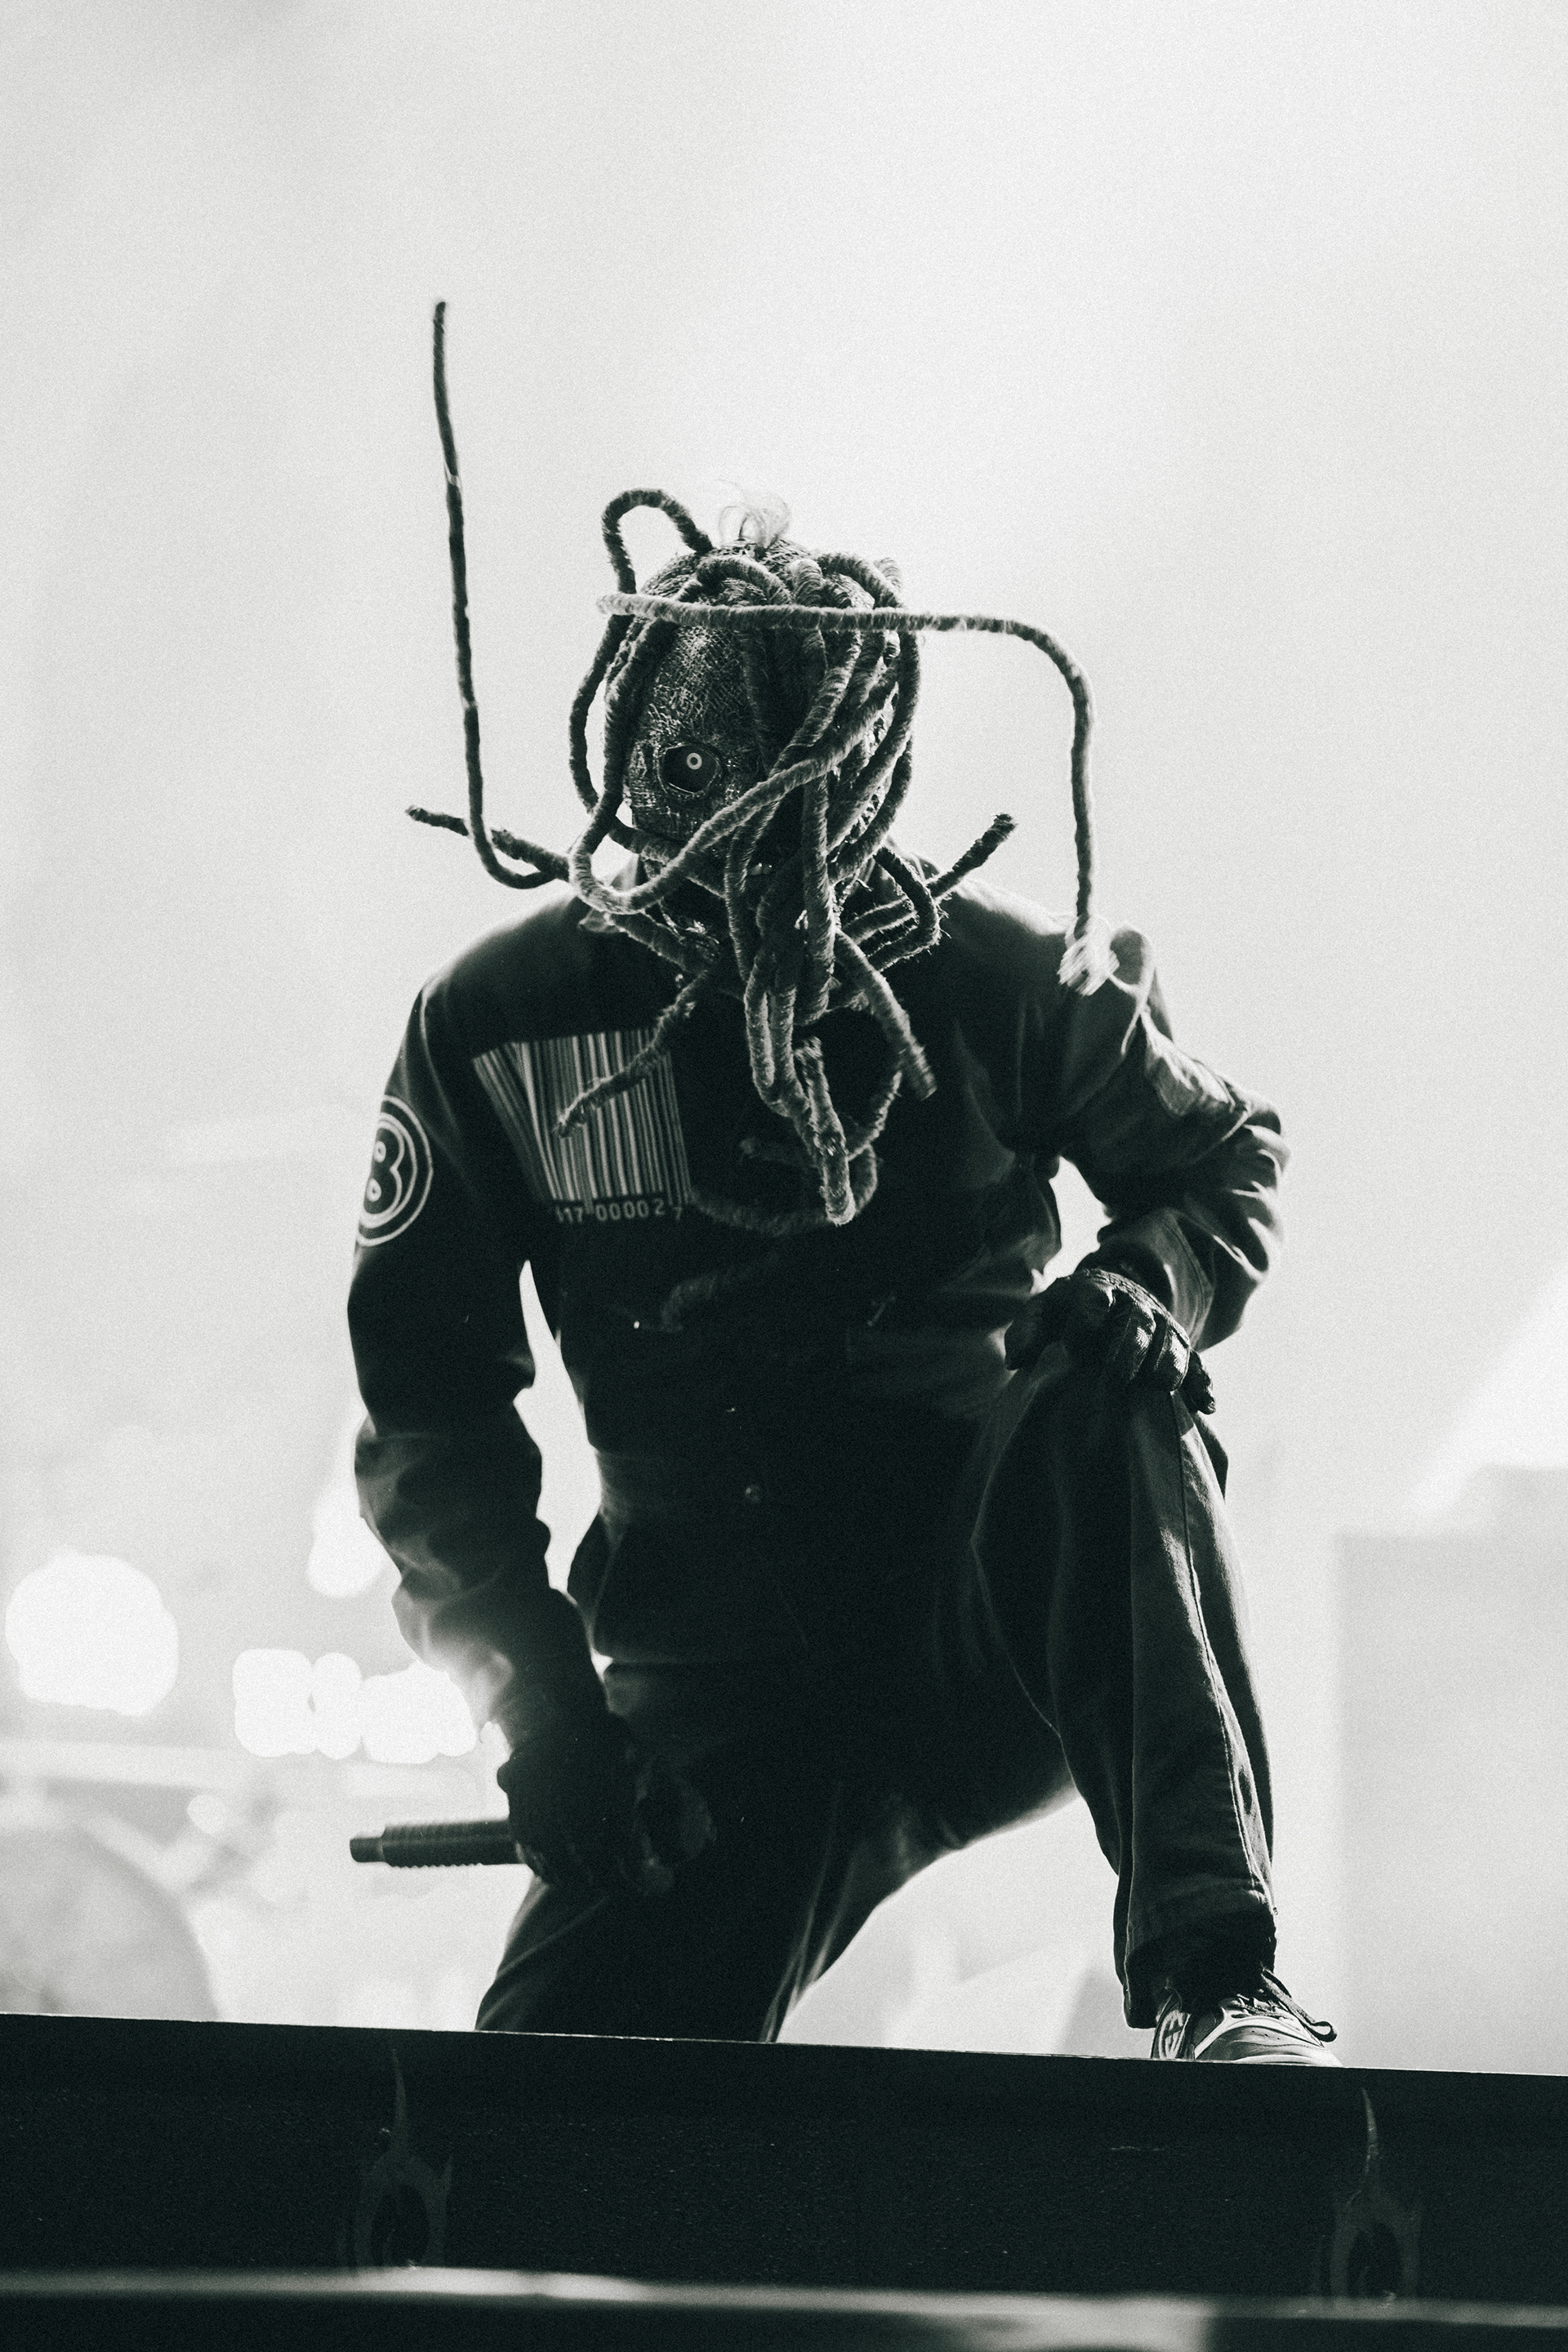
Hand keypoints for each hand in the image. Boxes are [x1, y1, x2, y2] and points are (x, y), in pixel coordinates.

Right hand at [495, 1705, 714, 1898]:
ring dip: (599, 1876)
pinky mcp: (525, 1835)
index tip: (664, 1878)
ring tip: (612, 1859)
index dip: (655, 1881)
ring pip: (578, 1880)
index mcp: (617, 1822)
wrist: (554, 1722)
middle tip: (638, 1870)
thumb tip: (701, 1845)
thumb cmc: (612, 1747)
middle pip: (608, 1881)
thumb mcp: (657, 1770)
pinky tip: (583, 1856)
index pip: (638, 1876)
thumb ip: (681, 1811)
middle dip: (628, 1879)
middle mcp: (579, 1837)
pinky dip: (568, 1871)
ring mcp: (547, 1838)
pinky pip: (549, 1870)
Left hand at [1005, 1265, 1202, 1399]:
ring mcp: (1160, 1325)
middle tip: (1117, 1376)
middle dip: (1129, 1346)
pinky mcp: (1179, 1347)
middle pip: (1137, 1320)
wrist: (1106, 1301)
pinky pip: (1196, 1363)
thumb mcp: (1042, 1315)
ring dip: (1168, 1362)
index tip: (1073, 1347)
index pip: (1092, 1298)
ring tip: (1161, 1386)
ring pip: (1172, 1340)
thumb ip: (1026, 1333)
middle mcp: (1133, 1304)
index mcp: (1095, 1290)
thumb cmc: (1065, 1315)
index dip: (1085, 1319)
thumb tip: (1017, 1361)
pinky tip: (1205, 1406)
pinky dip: (1201, 1382)